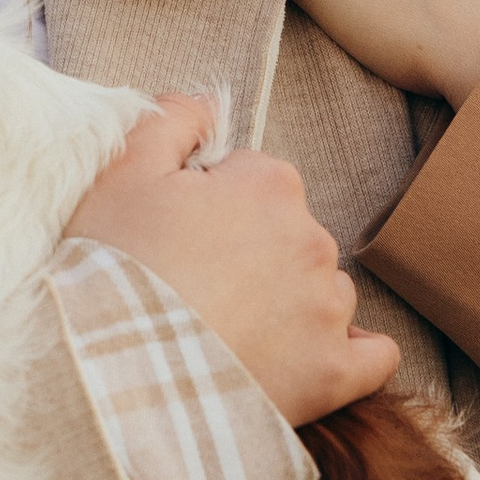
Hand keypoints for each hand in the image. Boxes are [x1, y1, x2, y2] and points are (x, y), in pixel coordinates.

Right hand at [66, 98, 397, 428]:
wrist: (106, 375)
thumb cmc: (109, 270)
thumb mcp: (120, 172)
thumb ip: (171, 119)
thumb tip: (208, 104)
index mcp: (271, 184)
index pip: (255, 182)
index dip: (213, 208)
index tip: (179, 240)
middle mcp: (312, 240)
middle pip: (292, 237)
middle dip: (253, 256)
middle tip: (193, 291)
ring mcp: (327, 310)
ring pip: (326, 293)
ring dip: (292, 307)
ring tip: (229, 336)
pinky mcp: (332, 375)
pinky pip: (373, 357)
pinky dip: (349, 357)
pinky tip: (309, 362)